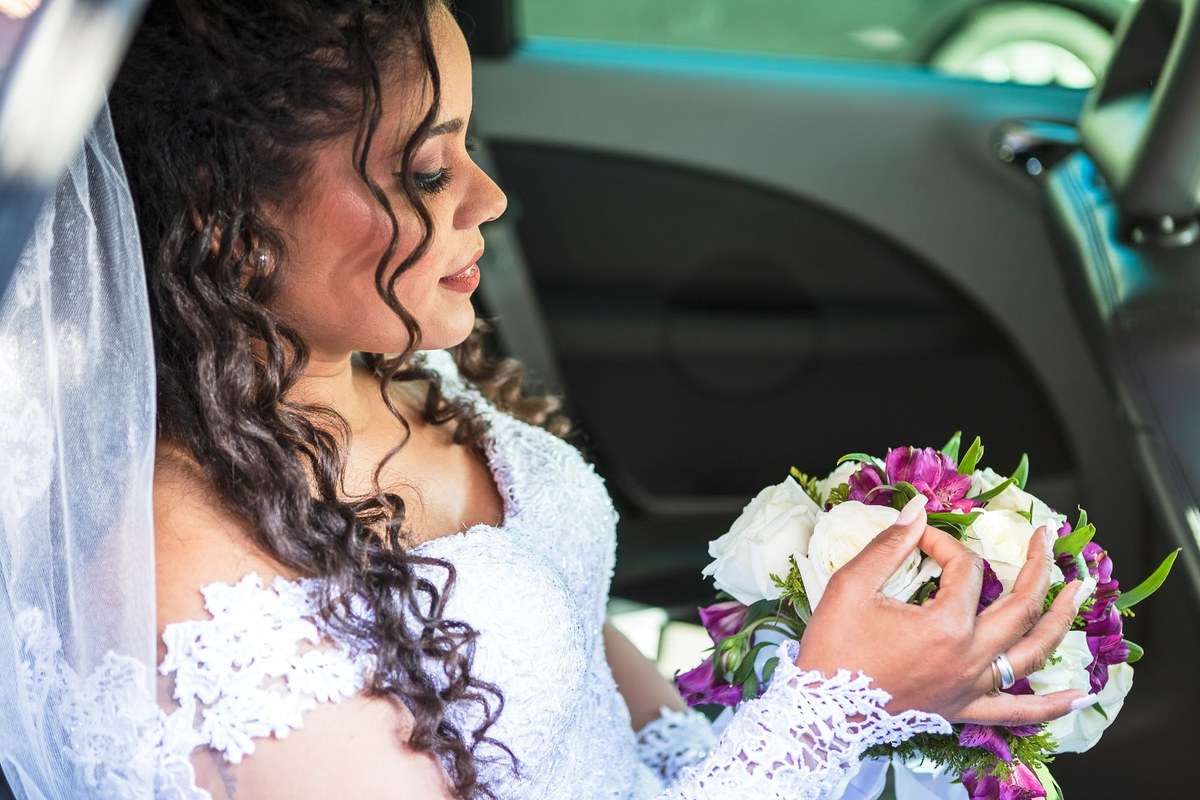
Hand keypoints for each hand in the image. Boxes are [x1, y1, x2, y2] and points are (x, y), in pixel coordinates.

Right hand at [795, 493, 1089, 726]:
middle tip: (1043, 537)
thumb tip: (918, 509)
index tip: (920, 535)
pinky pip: (1018, 711)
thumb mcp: (852, 586)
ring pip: (1032, 652)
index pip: (963, 568)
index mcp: (945, 626)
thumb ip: (889, 545)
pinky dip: (1051, 705)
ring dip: (1062, 619)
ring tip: (1080, 591)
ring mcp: (971, 687)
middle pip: (1020, 604)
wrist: (820, 710)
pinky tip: (1077, 696)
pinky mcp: (963, 709)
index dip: (944, 542)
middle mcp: (969, 658)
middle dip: (1036, 565)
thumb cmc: (834, 647)